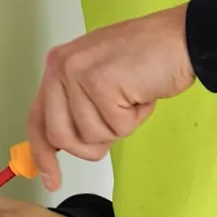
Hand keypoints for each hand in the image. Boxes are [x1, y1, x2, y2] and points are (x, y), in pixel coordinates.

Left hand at [28, 4, 194, 190]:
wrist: (179, 38)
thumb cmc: (146, 56)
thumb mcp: (98, 76)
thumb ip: (75, 104)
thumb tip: (59, 144)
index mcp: (58, 64)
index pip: (38, 119)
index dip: (42, 154)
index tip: (50, 179)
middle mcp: (61, 67)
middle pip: (61, 136)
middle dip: (90, 144)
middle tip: (114, 124)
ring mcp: (79, 73)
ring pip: (90, 135)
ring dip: (119, 126)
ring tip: (132, 97)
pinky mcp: (101, 83)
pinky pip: (116, 128)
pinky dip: (135, 119)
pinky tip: (141, 94)